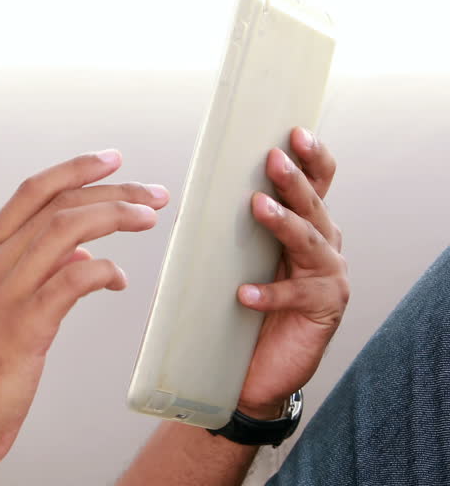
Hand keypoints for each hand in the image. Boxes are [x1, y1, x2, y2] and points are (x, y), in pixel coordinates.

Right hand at [0, 150, 168, 479]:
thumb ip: (34, 279)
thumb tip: (80, 254)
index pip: (30, 194)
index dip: (73, 169)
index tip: (111, 160)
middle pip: (55, 204)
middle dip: (110, 189)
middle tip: (151, 193)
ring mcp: (4, 295)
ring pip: (65, 230)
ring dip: (113, 216)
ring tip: (148, 219)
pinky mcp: (23, 328)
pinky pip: (71, 281)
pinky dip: (102, 270)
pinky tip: (119, 279)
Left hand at [235, 127, 347, 418]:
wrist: (250, 373)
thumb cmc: (240, 309)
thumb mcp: (229, 261)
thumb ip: (220, 231)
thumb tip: (176, 197)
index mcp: (303, 226)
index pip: (315, 183)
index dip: (311, 157)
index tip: (294, 132)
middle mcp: (323, 247)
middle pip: (313, 205)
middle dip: (293, 179)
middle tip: (273, 157)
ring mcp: (328, 279)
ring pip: (310, 241)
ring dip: (283, 222)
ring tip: (258, 206)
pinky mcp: (323, 312)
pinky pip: (296, 298)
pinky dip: (269, 293)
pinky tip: (244, 293)